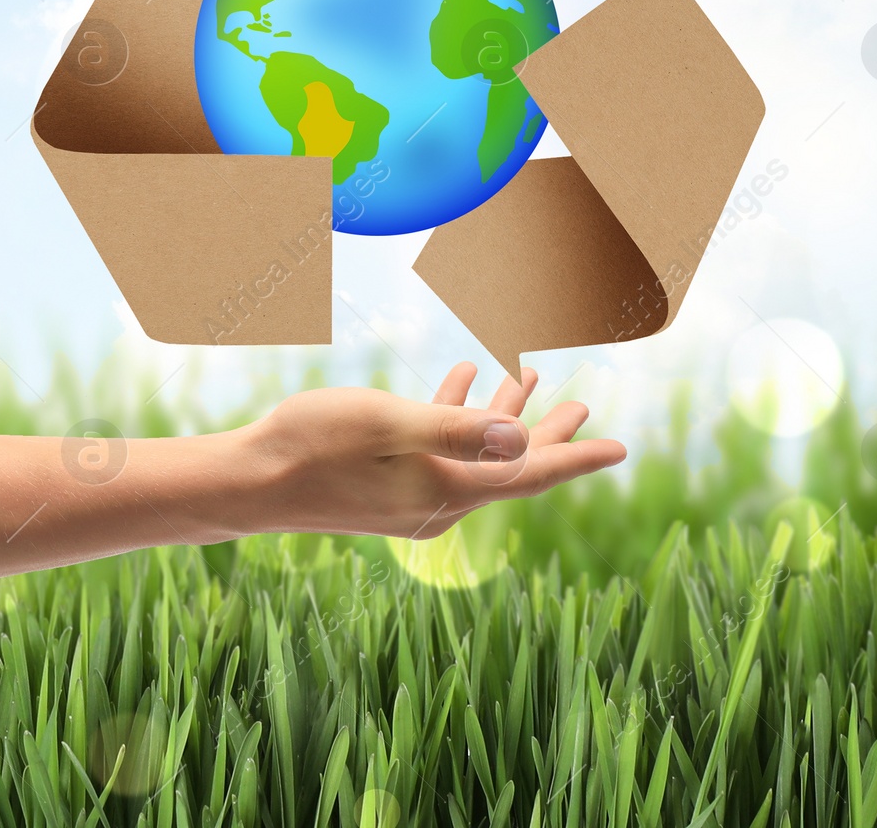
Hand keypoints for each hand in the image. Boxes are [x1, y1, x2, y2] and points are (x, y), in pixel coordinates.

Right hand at [237, 362, 626, 538]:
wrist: (255, 481)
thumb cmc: (317, 444)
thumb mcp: (390, 425)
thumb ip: (455, 430)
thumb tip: (518, 440)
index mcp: (450, 490)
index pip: (530, 475)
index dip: (578, 457)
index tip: (621, 447)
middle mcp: (440, 501)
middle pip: (511, 466)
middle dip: (549, 432)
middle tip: (585, 405)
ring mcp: (413, 495)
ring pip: (475, 453)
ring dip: (501, 414)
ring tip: (526, 376)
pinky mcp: (389, 484)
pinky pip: (440, 449)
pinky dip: (456, 414)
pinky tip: (456, 378)